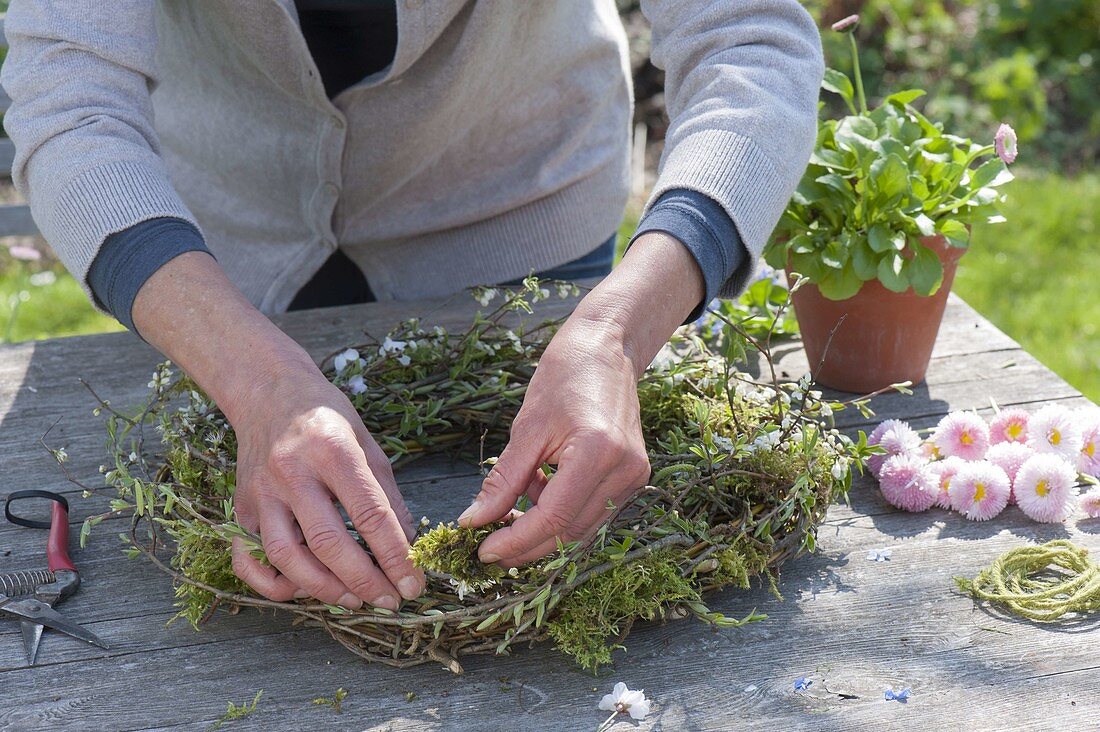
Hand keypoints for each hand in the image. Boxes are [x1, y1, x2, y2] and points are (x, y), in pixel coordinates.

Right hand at [132, 252, 424, 608]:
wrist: (269, 391)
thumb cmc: (326, 417)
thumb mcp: (368, 443)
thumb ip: (387, 495)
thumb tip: (409, 545)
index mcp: (333, 451)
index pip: (370, 515)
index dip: (395, 557)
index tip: (414, 584)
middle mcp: (292, 472)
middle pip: (328, 543)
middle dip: (365, 581)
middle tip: (390, 600)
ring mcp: (261, 492)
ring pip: (286, 557)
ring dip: (324, 589)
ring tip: (354, 599)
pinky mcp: (241, 507)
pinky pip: (249, 559)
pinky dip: (273, 584)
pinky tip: (302, 590)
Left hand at [458, 232, 706, 565]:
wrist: (607, 348)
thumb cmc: (565, 374)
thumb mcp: (526, 427)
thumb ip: (503, 480)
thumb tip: (474, 521)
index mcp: (599, 452)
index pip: (555, 518)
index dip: (516, 541)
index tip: (482, 550)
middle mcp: (625, 471)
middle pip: (571, 534)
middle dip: (526, 547)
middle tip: (487, 549)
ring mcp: (635, 477)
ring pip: (582, 531)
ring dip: (542, 534)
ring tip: (506, 519)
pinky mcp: (634, 478)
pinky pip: (592, 514)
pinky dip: (560, 516)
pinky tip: (535, 498)